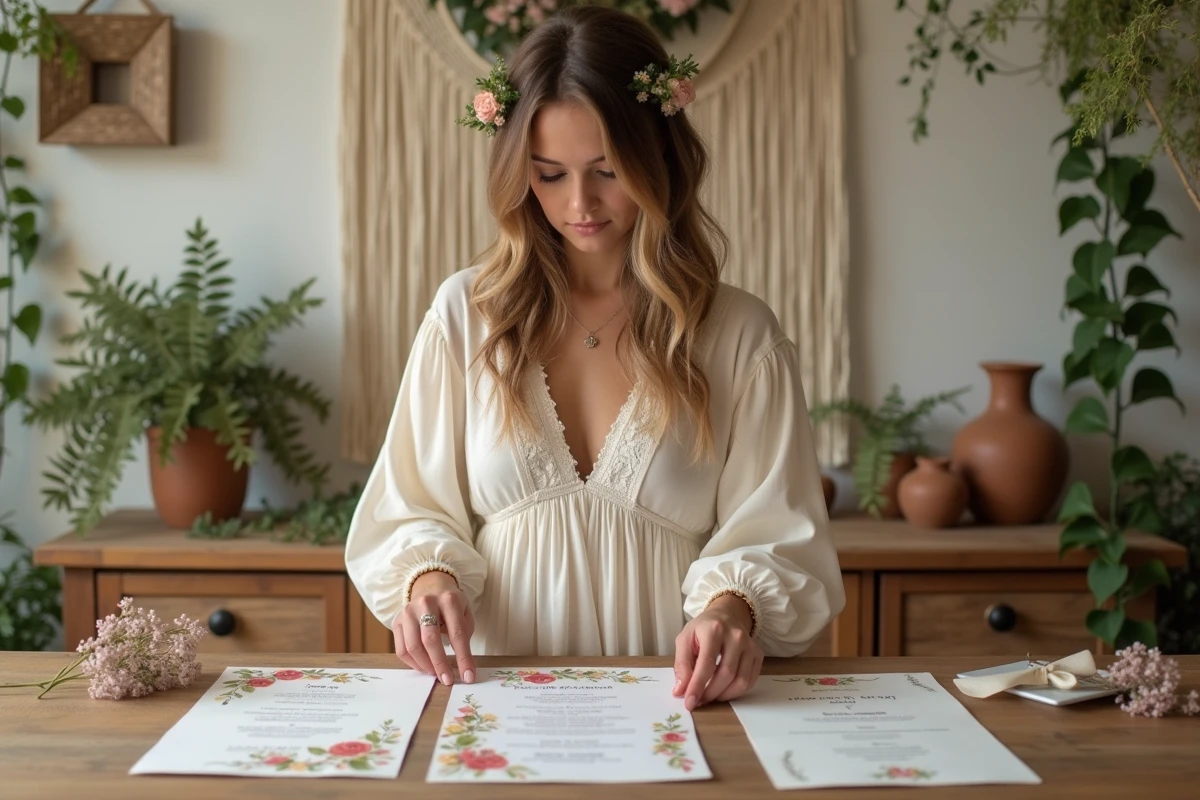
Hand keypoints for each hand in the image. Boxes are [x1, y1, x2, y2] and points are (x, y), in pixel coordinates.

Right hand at [392, 571, 475, 685]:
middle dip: (440, 664)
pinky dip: (412, 663)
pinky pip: (401, 649)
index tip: (468, 676)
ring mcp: (408, 611)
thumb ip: (465, 633)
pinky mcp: (396, 621)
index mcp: (448, 600)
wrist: (429, 586)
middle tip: (447, 680)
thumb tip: (463, 664)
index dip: (463, 657)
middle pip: (430, 640)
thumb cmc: (450, 605)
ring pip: (412, 646)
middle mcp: (425, 603)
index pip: (457, 633)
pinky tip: (423, 666)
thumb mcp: (465, 612)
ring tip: (435, 674)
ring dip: (425, 666)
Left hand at [673, 595, 762, 709]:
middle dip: (710, 694)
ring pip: (741, 681)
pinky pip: (750, 681)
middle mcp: (735, 636)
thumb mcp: (685, 640)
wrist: (726, 615)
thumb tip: (680, 691)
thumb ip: (681, 665)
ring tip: (710, 696)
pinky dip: (736, 692)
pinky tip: (723, 690)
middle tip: (699, 701)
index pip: (707, 664)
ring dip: (723, 695)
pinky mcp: (758, 654)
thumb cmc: (703, 629)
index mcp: (714, 630)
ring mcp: (750, 645)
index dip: (697, 687)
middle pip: (725, 674)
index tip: (690, 703)